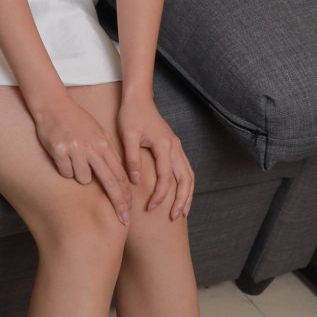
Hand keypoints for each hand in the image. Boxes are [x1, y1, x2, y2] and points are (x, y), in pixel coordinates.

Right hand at [31, 96, 133, 224]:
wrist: (53, 105)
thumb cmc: (76, 120)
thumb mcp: (97, 132)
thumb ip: (107, 152)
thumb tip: (117, 174)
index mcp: (103, 143)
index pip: (119, 173)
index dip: (125, 193)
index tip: (130, 209)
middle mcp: (92, 148)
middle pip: (109, 181)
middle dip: (118, 202)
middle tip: (124, 219)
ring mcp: (76, 149)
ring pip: (83, 179)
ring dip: (80, 175)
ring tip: (74, 159)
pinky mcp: (59, 151)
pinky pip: (65, 172)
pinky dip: (64, 168)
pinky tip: (62, 156)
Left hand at [117, 97, 193, 220]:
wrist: (138, 98)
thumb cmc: (131, 115)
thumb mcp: (127, 135)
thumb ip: (131, 158)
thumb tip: (134, 181)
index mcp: (164, 145)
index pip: (166, 177)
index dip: (160, 195)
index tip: (150, 207)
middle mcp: (175, 147)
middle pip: (185, 179)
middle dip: (181, 200)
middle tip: (174, 217)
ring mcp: (176, 146)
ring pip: (189, 174)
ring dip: (187, 194)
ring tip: (182, 211)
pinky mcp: (174, 147)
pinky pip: (185, 169)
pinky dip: (186, 184)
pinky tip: (181, 195)